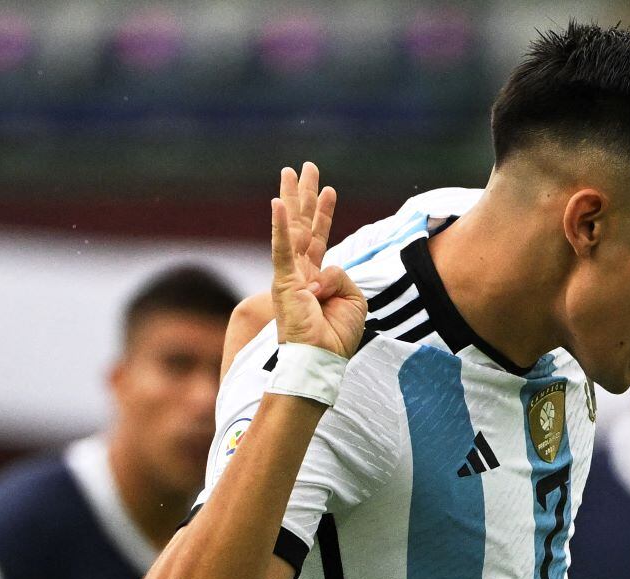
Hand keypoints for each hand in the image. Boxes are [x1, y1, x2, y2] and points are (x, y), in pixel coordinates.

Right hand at [270, 162, 365, 358]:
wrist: (320, 360)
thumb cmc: (336, 337)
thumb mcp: (353, 300)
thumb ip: (342, 274)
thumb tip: (323, 269)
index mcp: (316, 278)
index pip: (320, 238)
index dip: (325, 213)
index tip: (329, 190)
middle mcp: (300, 272)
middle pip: (304, 224)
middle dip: (305, 194)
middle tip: (306, 167)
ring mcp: (290, 275)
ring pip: (294, 228)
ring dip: (292, 197)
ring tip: (292, 170)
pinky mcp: (284, 282)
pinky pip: (282, 248)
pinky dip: (281, 226)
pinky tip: (277, 202)